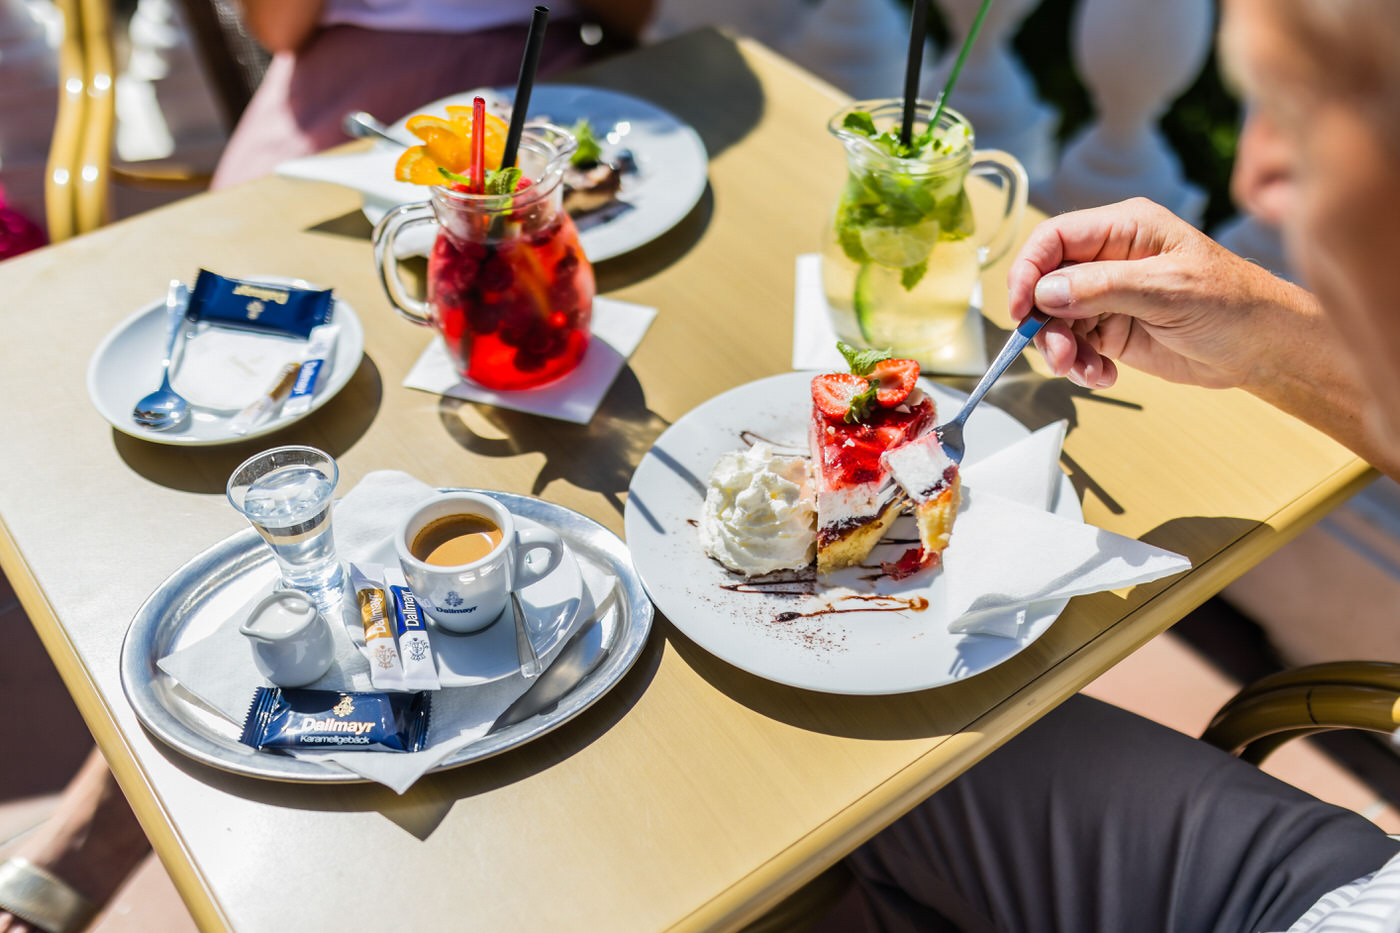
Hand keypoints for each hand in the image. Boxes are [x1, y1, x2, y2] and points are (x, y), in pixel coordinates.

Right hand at [1006, 198, 1303, 390]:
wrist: (1262, 347)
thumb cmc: (1231, 303)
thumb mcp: (1166, 289)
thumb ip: (1102, 286)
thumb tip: (1045, 291)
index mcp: (1124, 228)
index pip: (1054, 239)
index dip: (1028, 271)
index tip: (1021, 309)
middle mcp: (1109, 258)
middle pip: (1046, 284)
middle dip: (1045, 323)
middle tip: (1059, 355)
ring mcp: (1108, 295)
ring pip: (1055, 320)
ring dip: (1061, 350)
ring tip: (1084, 370)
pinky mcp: (1112, 329)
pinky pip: (1075, 346)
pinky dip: (1080, 365)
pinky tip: (1103, 376)